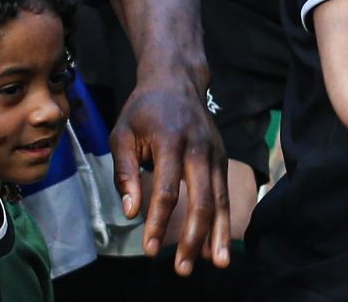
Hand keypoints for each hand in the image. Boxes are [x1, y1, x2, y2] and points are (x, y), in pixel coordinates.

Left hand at [112, 80, 231, 273]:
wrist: (177, 80)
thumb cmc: (144, 110)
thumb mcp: (122, 134)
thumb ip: (125, 173)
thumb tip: (132, 212)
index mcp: (171, 141)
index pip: (167, 190)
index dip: (158, 222)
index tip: (148, 250)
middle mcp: (199, 148)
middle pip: (202, 199)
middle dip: (193, 237)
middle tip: (182, 268)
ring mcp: (215, 153)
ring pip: (220, 199)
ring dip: (217, 234)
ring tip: (215, 264)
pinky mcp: (222, 157)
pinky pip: (224, 193)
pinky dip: (223, 221)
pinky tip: (216, 245)